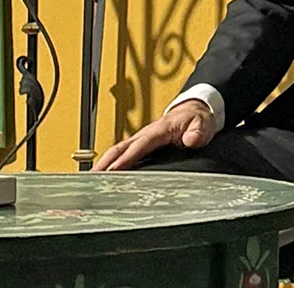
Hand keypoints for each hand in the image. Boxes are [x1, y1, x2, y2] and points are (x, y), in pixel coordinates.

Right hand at [92, 99, 215, 170]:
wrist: (194, 111)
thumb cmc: (196, 119)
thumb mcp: (203, 124)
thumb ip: (197, 132)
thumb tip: (191, 140)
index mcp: (158, 130)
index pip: (138, 145)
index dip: (125, 158)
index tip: (113, 170)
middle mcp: (145, 134)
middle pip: (119, 148)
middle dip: (104, 163)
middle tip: (91, 179)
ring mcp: (141, 140)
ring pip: (117, 152)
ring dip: (103, 165)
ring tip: (90, 182)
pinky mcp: (140, 145)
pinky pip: (122, 154)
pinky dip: (110, 164)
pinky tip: (104, 177)